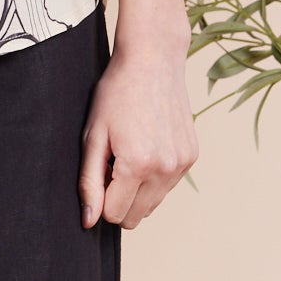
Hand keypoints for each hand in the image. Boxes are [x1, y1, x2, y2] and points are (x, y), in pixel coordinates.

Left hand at [78, 35, 197, 230]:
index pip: (114, 215)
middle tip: (112, 164)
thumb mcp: (93, 137)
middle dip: (118, 200)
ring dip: (137, 190)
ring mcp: (182, 164)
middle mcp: (165, 169)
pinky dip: (154, 177)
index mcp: (137, 165)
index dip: (100, 199)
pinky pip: (167, 186)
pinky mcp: (192, 157)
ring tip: (129, 153)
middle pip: (135, 217)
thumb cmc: (116, 94)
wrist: (153, 60)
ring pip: (152, 205)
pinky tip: (147, 146)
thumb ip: (89, 183)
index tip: (99, 172)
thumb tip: (89, 220)